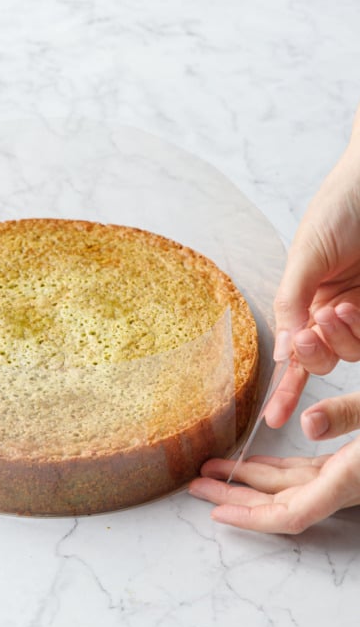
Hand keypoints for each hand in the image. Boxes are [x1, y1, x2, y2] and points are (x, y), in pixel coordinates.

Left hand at [188, 436, 359, 533]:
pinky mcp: (348, 466)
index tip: (217, 513)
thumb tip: (307, 423)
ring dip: (249, 479)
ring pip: (289, 486)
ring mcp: (346, 478)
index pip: (293, 514)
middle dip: (235, 496)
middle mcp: (344, 486)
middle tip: (197, 485)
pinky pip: (305, 473)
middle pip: (279, 502)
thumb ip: (347, 415)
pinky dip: (276, 469)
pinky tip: (253, 464)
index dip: (251, 518)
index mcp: (349, 480)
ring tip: (213, 470)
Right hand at [266, 105, 359, 430]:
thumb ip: (291, 302)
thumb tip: (283, 351)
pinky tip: (353, 308)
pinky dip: (358, 332)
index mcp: (304, 298)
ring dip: (340, 339)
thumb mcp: (305, 256)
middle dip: (314, 354)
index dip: (285, 387)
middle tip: (314, 333)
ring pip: (349, 352)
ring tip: (341, 308)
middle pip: (320, 357)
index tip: (274, 418)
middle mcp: (330, 309)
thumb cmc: (339, 208)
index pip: (292, 350)